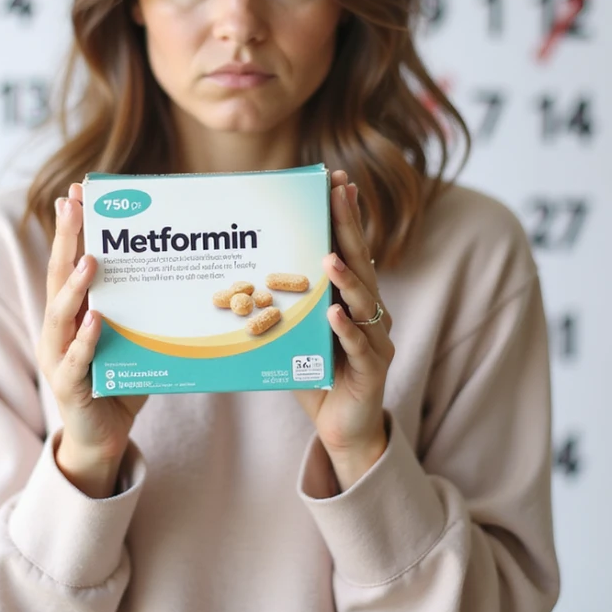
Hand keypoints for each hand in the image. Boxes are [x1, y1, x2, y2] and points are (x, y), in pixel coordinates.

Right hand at [38, 182, 147, 497]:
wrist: (104, 436)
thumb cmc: (120, 377)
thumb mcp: (134, 333)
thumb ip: (144, 304)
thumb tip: (185, 263)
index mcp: (73, 310)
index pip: (70, 259)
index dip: (72, 226)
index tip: (77, 191)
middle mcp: (59, 327)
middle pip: (58, 274)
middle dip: (66, 237)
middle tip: (71, 203)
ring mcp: (58, 355)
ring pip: (61, 313)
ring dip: (76, 284)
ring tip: (91, 259)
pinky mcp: (67, 385)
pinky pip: (76, 359)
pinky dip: (86, 338)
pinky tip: (96, 319)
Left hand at [294, 169, 394, 491]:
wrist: (343, 429)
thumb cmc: (317, 377)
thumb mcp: (294, 334)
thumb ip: (280, 306)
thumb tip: (235, 277)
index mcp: (351, 298)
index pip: (350, 249)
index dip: (346, 216)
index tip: (339, 182)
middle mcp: (369, 312)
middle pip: (361, 263)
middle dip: (350, 228)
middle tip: (342, 195)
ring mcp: (376, 339)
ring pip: (364, 302)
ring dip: (347, 278)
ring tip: (330, 258)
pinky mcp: (374, 369)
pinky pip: (361, 346)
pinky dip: (348, 330)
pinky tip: (336, 314)